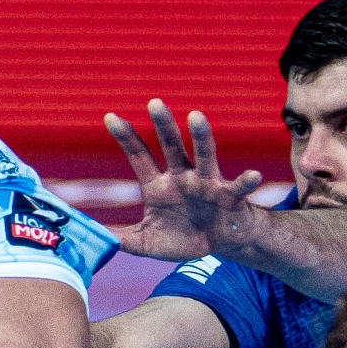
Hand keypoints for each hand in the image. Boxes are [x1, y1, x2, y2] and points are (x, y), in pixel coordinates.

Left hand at [104, 101, 264, 261]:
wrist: (216, 245)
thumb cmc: (181, 238)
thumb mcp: (145, 243)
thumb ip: (120, 239)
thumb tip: (93, 238)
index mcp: (158, 186)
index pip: (139, 156)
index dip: (125, 137)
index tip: (109, 116)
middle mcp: (181, 178)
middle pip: (171, 145)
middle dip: (163, 125)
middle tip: (154, 102)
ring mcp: (206, 184)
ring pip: (204, 155)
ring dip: (200, 136)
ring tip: (195, 116)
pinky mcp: (228, 197)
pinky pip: (238, 188)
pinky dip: (245, 181)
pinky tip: (253, 176)